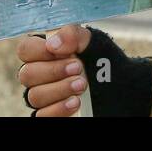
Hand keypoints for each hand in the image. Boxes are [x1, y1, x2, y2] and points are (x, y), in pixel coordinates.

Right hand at [16, 23, 151, 116]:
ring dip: (59, 89)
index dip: (39, 51)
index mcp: (47, 52)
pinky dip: (58, 108)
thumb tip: (53, 43)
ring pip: (35, 96)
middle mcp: (42, 74)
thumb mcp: (95, 42)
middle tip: (78, 68)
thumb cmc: (106, 62)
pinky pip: (42, 115)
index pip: (26, 49)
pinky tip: (75, 102)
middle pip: (27, 74)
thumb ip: (74, 35)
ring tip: (82, 85)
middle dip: (54, 71)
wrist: (125, 87)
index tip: (63, 51)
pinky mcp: (53, 113)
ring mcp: (46, 95)